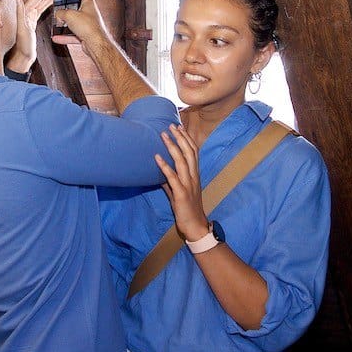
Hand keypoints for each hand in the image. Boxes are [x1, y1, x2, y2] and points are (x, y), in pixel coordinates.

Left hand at [5, 0, 53, 73]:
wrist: (22, 58)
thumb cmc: (22, 47)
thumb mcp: (22, 29)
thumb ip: (20, 14)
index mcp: (23, 13)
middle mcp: (25, 14)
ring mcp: (29, 19)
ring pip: (41, 4)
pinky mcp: (32, 24)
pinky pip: (41, 11)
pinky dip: (47, 6)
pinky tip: (51, 3)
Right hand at [50, 0, 108, 46]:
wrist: (95, 44)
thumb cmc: (90, 28)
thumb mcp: (69, 15)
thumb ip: (61, 13)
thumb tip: (58, 14)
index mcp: (89, 4)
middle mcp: (89, 13)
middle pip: (78, 7)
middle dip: (68, 9)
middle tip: (61, 8)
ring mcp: (88, 25)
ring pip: (75, 22)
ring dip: (66, 24)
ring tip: (59, 24)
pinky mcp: (85, 35)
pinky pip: (73, 34)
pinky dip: (65, 36)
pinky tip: (57, 37)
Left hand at [155, 124, 211, 241]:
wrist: (195, 226)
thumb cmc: (187, 209)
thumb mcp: (178, 192)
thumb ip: (171, 181)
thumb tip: (159, 173)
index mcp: (194, 175)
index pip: (193, 152)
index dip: (186, 138)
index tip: (179, 127)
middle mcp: (193, 177)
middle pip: (189, 152)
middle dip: (180, 137)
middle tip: (170, 125)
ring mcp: (188, 185)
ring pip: (182, 161)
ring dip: (172, 147)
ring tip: (163, 136)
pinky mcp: (182, 194)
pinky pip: (172, 178)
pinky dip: (165, 167)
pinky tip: (157, 158)